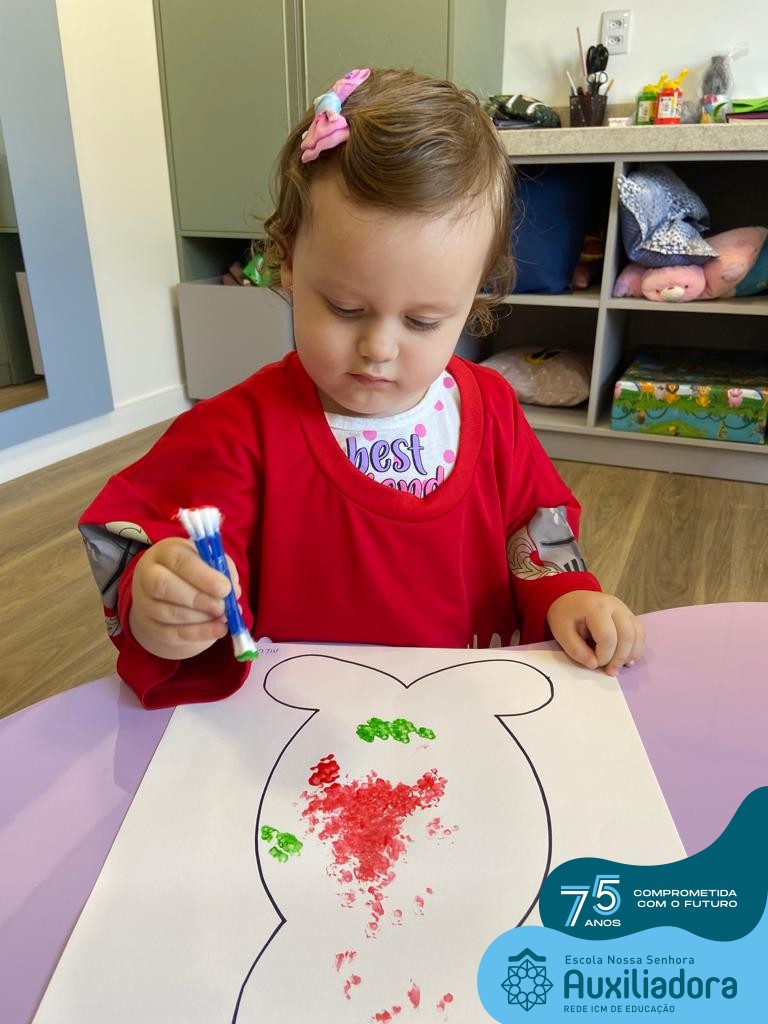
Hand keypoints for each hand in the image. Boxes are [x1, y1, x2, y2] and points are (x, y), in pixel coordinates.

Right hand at [129, 537, 241, 660]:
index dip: (202, 575)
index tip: (225, 588)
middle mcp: (148, 575)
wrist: (169, 596)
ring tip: (222, 616)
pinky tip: (218, 630)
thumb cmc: (194, 574)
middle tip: (222, 607)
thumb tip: (234, 590)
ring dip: (200, 618)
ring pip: (168, 612)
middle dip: (197, 598)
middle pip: (163, 586)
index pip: (178, 559)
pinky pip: (170, 633)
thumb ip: (223, 571)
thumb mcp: (209, 563)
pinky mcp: (149, 627)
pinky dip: (198, 633)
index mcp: (165, 552)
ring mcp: (144, 603)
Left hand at [546, 590, 644, 676]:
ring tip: (619, 666)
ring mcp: (624, 609)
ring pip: (638, 634)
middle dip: (620, 658)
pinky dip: (637, 648)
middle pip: (627, 635)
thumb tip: (594, 665)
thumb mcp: (561, 632)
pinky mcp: (629, 615)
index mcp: (595, 608)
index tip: (595, 664)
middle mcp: (615, 606)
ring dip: (631, 654)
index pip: (608, 637)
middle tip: (610, 671)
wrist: (570, 597)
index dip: (604, 656)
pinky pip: (640, 632)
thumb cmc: (565, 615)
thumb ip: (576, 650)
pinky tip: (627, 659)